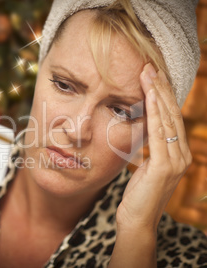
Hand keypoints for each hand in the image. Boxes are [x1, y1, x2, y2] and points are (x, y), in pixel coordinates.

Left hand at [116, 63, 191, 232]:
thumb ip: (151, 148)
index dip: (163, 96)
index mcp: (177, 153)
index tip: (152, 76)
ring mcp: (176, 160)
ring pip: (167, 120)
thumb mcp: (146, 166)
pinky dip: (154, 112)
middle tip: (150, 67)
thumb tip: (144, 127)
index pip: (170, 119)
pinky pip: (159, 133)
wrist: (137, 221)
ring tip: (149, 74)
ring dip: (157, 95)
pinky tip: (149, 96)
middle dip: (161, 89)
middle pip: (172, 115)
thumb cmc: (138, 195)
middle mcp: (181, 154)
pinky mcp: (165, 166)